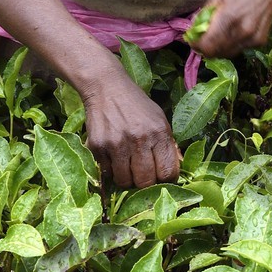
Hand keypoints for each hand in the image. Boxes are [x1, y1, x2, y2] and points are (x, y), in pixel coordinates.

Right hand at [82, 68, 179, 187]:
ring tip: (127, 166)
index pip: (167, 171)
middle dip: (145, 182)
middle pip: (145, 181)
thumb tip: (174, 173)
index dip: (166, 179)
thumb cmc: (137, 106)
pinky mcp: (98, 147)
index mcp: (159, 132)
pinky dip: (111, 170)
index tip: (162, 177)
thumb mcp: (159, 119)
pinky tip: (114, 156)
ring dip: (127, 178)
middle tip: (143, 174)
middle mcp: (139, 139)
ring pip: (124, 181)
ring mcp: (116, 144)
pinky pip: (106, 172)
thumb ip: (168, 145)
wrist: (107, 88)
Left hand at [191, 0, 271, 58]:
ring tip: (217, 38)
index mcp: (228, 18)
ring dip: (219, 49)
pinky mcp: (260, 41)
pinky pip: (240, 49)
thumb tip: (195, 26)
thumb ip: (206, 12)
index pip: (207, 45)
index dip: (196, 46)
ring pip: (228, 54)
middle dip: (205, 48)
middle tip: (202, 41)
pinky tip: (234, 33)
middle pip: (216, 53)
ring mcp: (252, 38)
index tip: (192, 41)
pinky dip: (233, 45)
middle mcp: (241, 32)